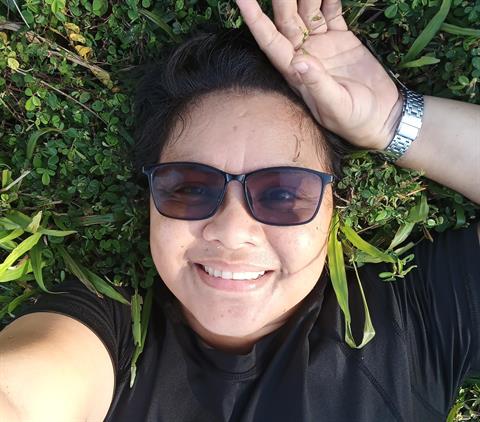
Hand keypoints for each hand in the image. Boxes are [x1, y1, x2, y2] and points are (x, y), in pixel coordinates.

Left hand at [235, 0, 402, 149]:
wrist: (380, 116)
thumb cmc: (354, 119)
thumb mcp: (336, 106)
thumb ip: (317, 85)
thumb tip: (298, 63)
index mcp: (296, 71)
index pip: (269, 40)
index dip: (254, 19)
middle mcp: (304, 54)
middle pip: (286, 18)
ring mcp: (322, 44)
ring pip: (307, 10)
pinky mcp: (341, 38)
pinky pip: (331, 11)